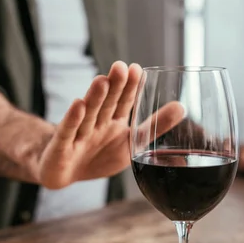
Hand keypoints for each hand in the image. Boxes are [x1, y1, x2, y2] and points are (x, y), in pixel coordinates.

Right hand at [37, 61, 184, 188]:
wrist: (64, 174)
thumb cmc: (99, 156)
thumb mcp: (130, 145)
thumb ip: (154, 127)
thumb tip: (182, 107)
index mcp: (114, 122)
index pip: (124, 102)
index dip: (129, 87)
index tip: (136, 69)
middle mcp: (96, 124)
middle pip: (106, 104)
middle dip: (113, 87)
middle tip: (121, 67)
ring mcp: (78, 135)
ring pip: (88, 115)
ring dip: (94, 98)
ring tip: (101, 81)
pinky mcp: (62, 149)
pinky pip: (68, 133)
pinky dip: (73, 120)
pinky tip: (78, 105)